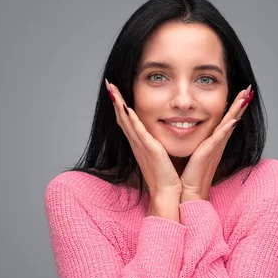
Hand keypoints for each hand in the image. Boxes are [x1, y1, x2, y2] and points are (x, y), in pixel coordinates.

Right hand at [106, 79, 182, 197]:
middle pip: (122, 118)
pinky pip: (137, 130)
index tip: (116, 90)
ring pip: (126, 121)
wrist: (168, 194)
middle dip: (115, 100)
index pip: (128, 121)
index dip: (120, 106)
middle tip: (109, 83)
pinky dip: (131, 118)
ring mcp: (141, 146)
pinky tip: (125, 106)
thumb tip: (160, 139)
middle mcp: (137, 144)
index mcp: (140, 145)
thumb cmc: (167, 178)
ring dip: (119, 104)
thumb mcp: (161, 157)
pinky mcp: (149, 149)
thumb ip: (159, 146)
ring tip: (112, 88)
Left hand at [180, 85, 253, 201]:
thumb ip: (195, 143)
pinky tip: (233, 120)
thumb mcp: (193, 154)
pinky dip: (226, 129)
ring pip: (229, 125)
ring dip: (237, 111)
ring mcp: (214, 148)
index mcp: (213, 143)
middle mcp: (217, 144)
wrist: (188, 193)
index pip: (226, 120)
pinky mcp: (208, 154)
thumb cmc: (188, 176)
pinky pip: (219, 139)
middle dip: (241, 103)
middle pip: (232, 118)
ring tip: (245, 97)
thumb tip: (186, 131)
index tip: (241, 93)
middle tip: (249, 88)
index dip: (234, 106)